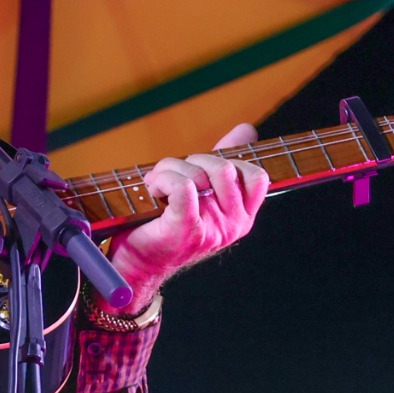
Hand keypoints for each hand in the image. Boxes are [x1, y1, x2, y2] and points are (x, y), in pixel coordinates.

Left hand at [105, 123, 269, 311]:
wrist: (136, 263)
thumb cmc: (166, 224)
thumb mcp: (202, 190)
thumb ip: (226, 162)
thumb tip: (247, 129)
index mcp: (242, 217)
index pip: (257, 176)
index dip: (227, 161)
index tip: (199, 170)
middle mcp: (233, 226)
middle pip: (226, 169)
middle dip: (193, 160)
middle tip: (171, 174)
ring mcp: (212, 230)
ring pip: (201, 173)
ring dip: (171, 168)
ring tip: (157, 184)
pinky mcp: (186, 229)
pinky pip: (184, 186)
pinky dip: (164, 179)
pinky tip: (153, 190)